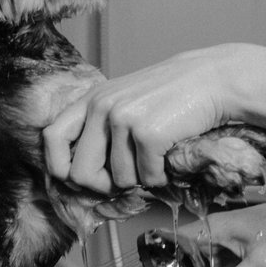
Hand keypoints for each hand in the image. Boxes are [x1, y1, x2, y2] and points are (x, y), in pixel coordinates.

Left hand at [43, 44, 252, 194]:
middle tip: (124, 181)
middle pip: (80, 173)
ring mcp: (124, 119)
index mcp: (92, 99)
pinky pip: (147, 178)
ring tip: (156, 156)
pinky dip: (161, 176)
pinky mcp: (148, 134)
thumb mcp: (126, 100)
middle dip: (102, 186)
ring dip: (141, 178)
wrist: (214, 80)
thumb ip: (101, 126)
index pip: (52, 138)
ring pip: (119, 180)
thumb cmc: (171, 95)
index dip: (60, 167)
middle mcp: (102, 107)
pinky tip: (170, 155)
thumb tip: (81, 176)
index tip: (79, 179)